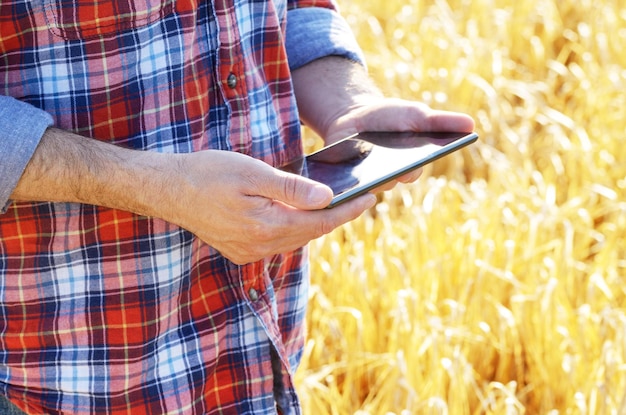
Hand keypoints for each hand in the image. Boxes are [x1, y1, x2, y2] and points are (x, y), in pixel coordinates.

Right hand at [11, 129, 375, 264]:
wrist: (167, 189)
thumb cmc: (207, 173)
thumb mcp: (252, 172)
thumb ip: (291, 189)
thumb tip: (328, 198)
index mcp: (266, 227)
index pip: (320, 221)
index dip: (348, 210)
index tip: (370, 198)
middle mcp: (260, 247)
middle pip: (311, 233)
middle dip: (337, 217)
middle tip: (362, 200)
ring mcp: (249, 252)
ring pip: (296, 239)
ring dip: (318, 224)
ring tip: (340, 206)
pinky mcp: (241, 251)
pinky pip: (279, 242)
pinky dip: (296, 228)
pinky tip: (303, 215)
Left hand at [324, 98, 475, 191]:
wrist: (356, 115)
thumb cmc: (392, 117)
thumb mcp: (415, 114)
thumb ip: (440, 122)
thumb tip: (471, 124)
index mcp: (410, 165)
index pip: (412, 172)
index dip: (410, 168)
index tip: (409, 164)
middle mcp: (390, 178)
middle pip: (388, 181)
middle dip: (385, 174)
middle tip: (380, 169)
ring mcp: (367, 180)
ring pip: (365, 185)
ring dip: (362, 179)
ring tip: (357, 171)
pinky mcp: (345, 180)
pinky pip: (344, 185)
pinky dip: (342, 179)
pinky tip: (338, 172)